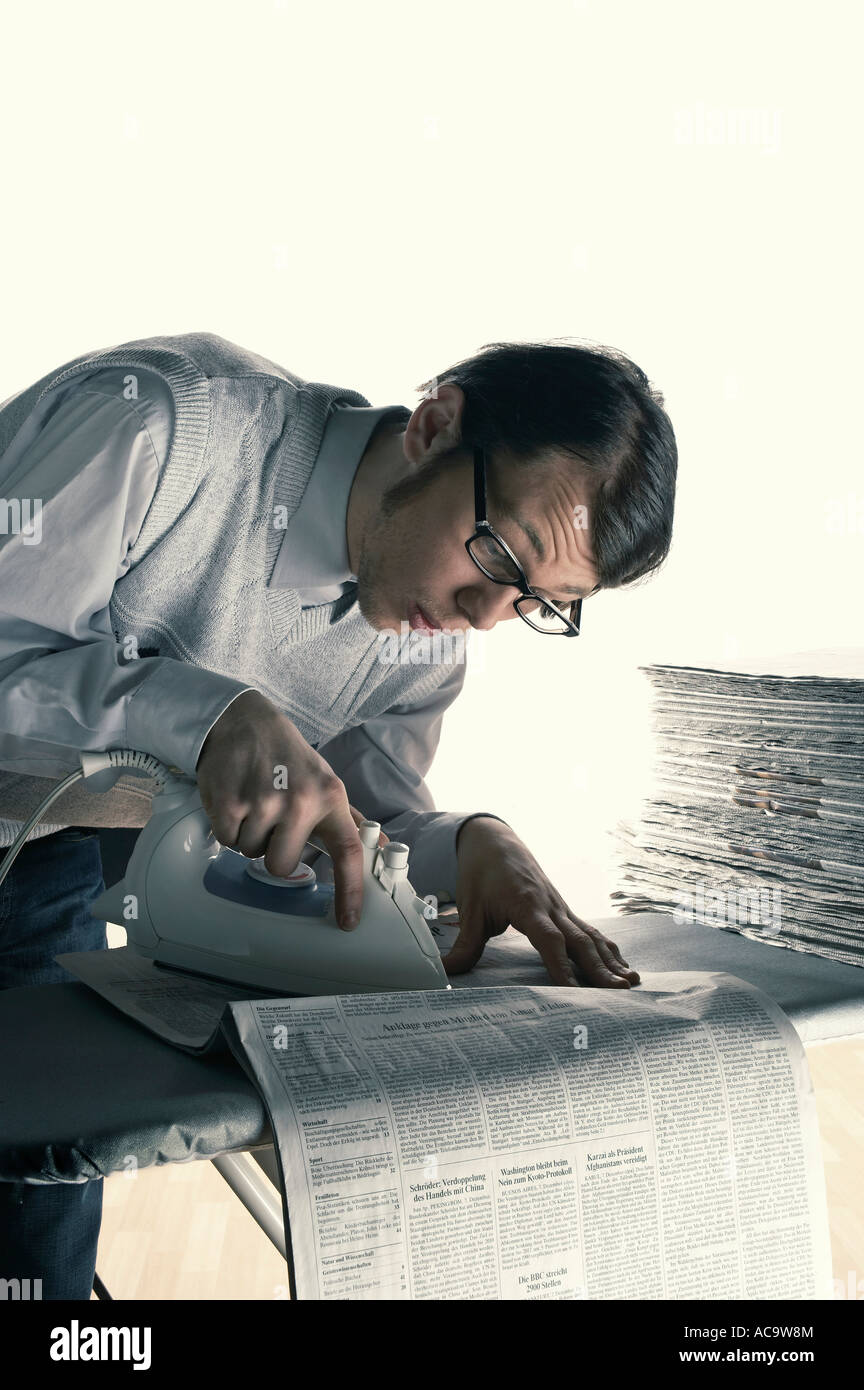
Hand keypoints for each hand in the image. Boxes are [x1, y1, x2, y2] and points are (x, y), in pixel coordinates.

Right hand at [196, 690, 372, 929]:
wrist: (244, 721)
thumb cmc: (288, 758)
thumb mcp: (325, 782)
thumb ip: (350, 819)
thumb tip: (384, 847)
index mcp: (331, 798)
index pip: (347, 852)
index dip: (350, 891)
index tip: (349, 922)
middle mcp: (301, 801)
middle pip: (283, 865)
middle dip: (272, 852)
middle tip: (271, 824)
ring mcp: (264, 801)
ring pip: (252, 853)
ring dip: (249, 835)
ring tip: (253, 802)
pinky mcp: (230, 802)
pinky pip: (227, 840)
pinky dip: (227, 826)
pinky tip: (235, 798)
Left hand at [444, 817, 639, 988]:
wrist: (494, 841)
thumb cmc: (482, 873)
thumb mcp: (469, 907)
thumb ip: (465, 944)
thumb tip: (447, 972)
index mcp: (527, 904)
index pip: (549, 940)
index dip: (561, 966)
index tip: (573, 992)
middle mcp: (551, 906)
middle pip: (580, 941)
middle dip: (600, 968)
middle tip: (619, 991)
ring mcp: (562, 907)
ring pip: (591, 936)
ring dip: (612, 960)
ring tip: (632, 982)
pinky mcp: (564, 910)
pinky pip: (591, 931)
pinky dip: (608, 950)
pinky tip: (624, 967)